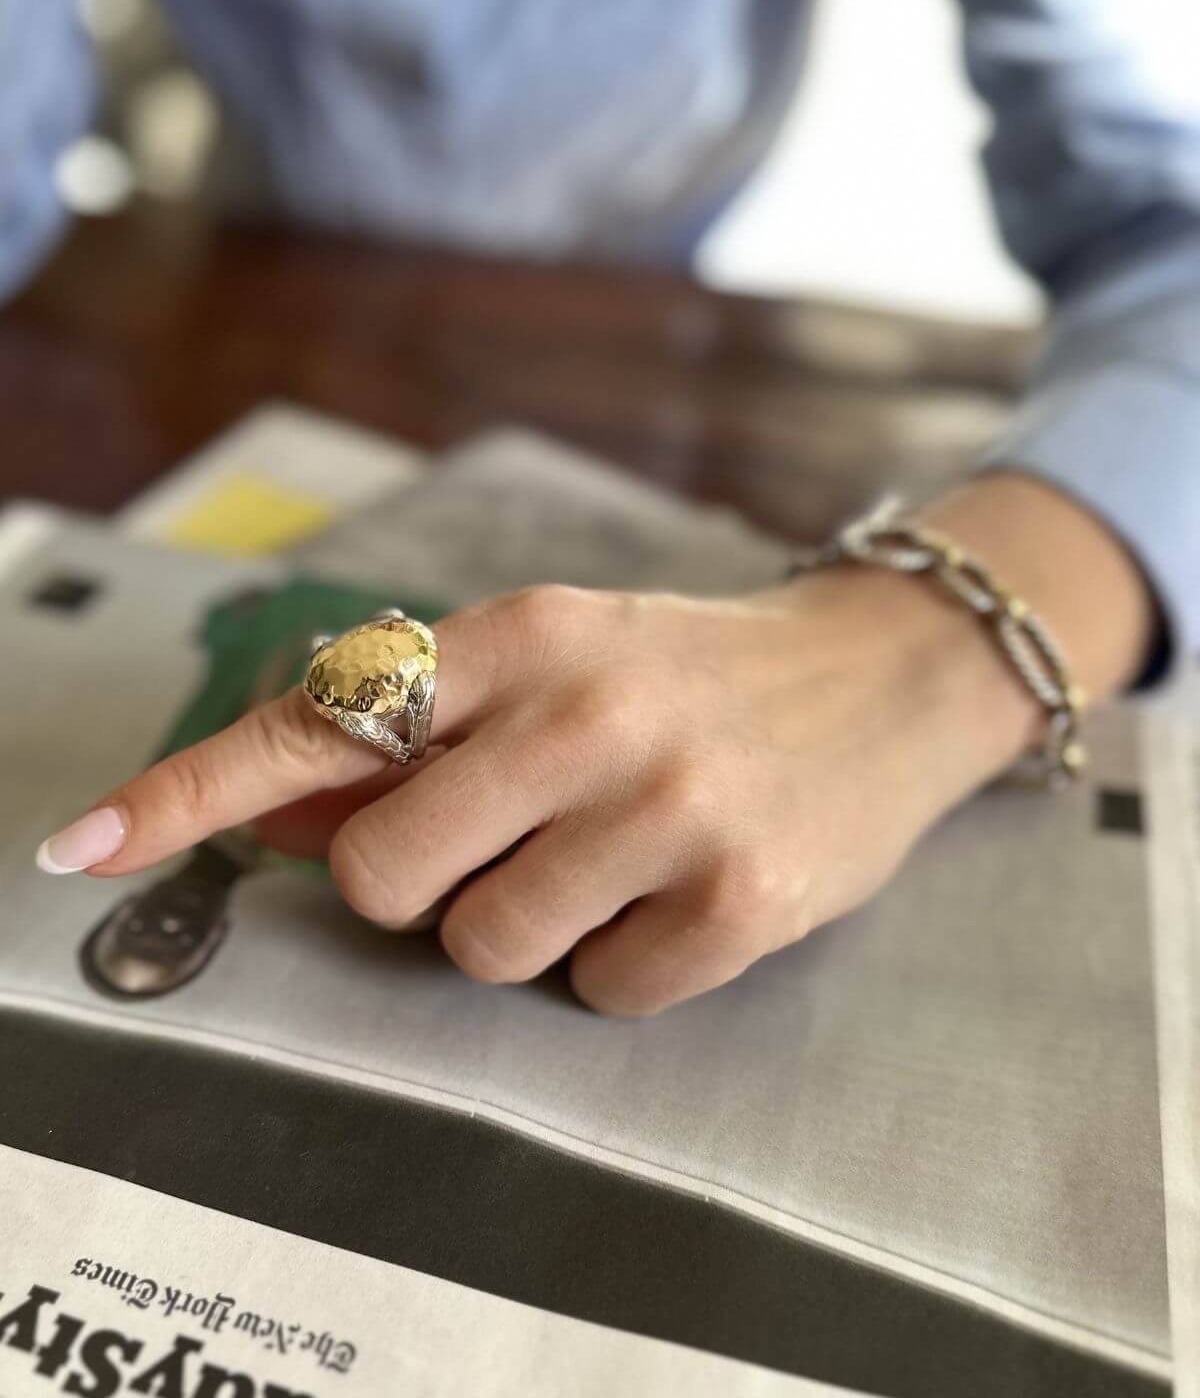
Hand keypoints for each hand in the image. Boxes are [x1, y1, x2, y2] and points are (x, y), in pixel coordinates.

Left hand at [36, 473, 1153, 1014]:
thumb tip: (274, 810)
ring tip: (607, 863)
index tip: (91, 842)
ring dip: (527, 928)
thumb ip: (418, 731)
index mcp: (522, 635)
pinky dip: (620, 966)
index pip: (328, 716)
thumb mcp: (555, 659)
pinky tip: (677, 895)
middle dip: (416, 885)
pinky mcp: (743, 899)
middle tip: (502, 844)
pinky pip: (601, 995)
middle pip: (385, 874)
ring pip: (486, 948)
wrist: (881, 675)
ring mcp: (669, 806)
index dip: (195, 787)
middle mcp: (589, 711)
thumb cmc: (687, 672)